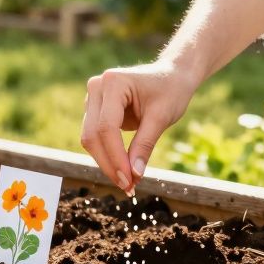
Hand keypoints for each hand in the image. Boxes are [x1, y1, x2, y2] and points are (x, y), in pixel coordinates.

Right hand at [81, 62, 198, 193]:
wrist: (172, 76)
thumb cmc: (170, 91)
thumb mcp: (162, 118)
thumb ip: (145, 145)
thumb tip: (133, 175)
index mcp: (113, 83)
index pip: (106, 128)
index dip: (116, 157)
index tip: (129, 181)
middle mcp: (97, 88)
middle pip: (93, 135)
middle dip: (109, 164)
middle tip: (128, 187)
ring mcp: (93, 99)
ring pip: (91, 139)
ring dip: (107, 163)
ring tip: (129, 183)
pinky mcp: (96, 110)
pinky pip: (97, 139)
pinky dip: (108, 156)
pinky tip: (124, 171)